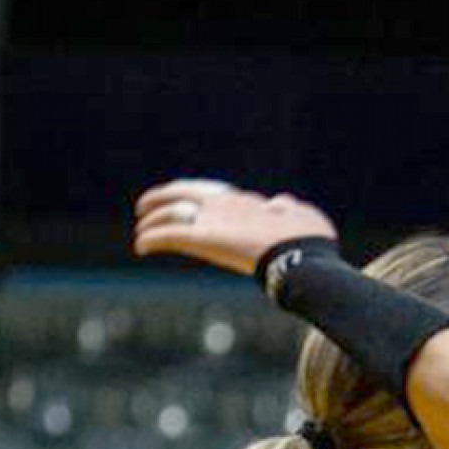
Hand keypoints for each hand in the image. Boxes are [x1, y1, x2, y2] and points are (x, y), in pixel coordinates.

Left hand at [132, 178, 338, 277]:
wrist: (299, 255)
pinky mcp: (202, 239)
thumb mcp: (303, 216)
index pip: (213, 193)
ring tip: (141, 230)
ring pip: (170, 213)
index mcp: (246, 202)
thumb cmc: (307, 239)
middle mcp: (225, 205)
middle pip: (184, 193)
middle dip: (162, 197)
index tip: (188, 203)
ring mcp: (212, 221)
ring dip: (152, 220)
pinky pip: (169, 236)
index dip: (196, 197)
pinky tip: (140, 246)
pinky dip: (152, 238)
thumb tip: (279, 202)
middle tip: (146, 206)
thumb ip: (287, 208)